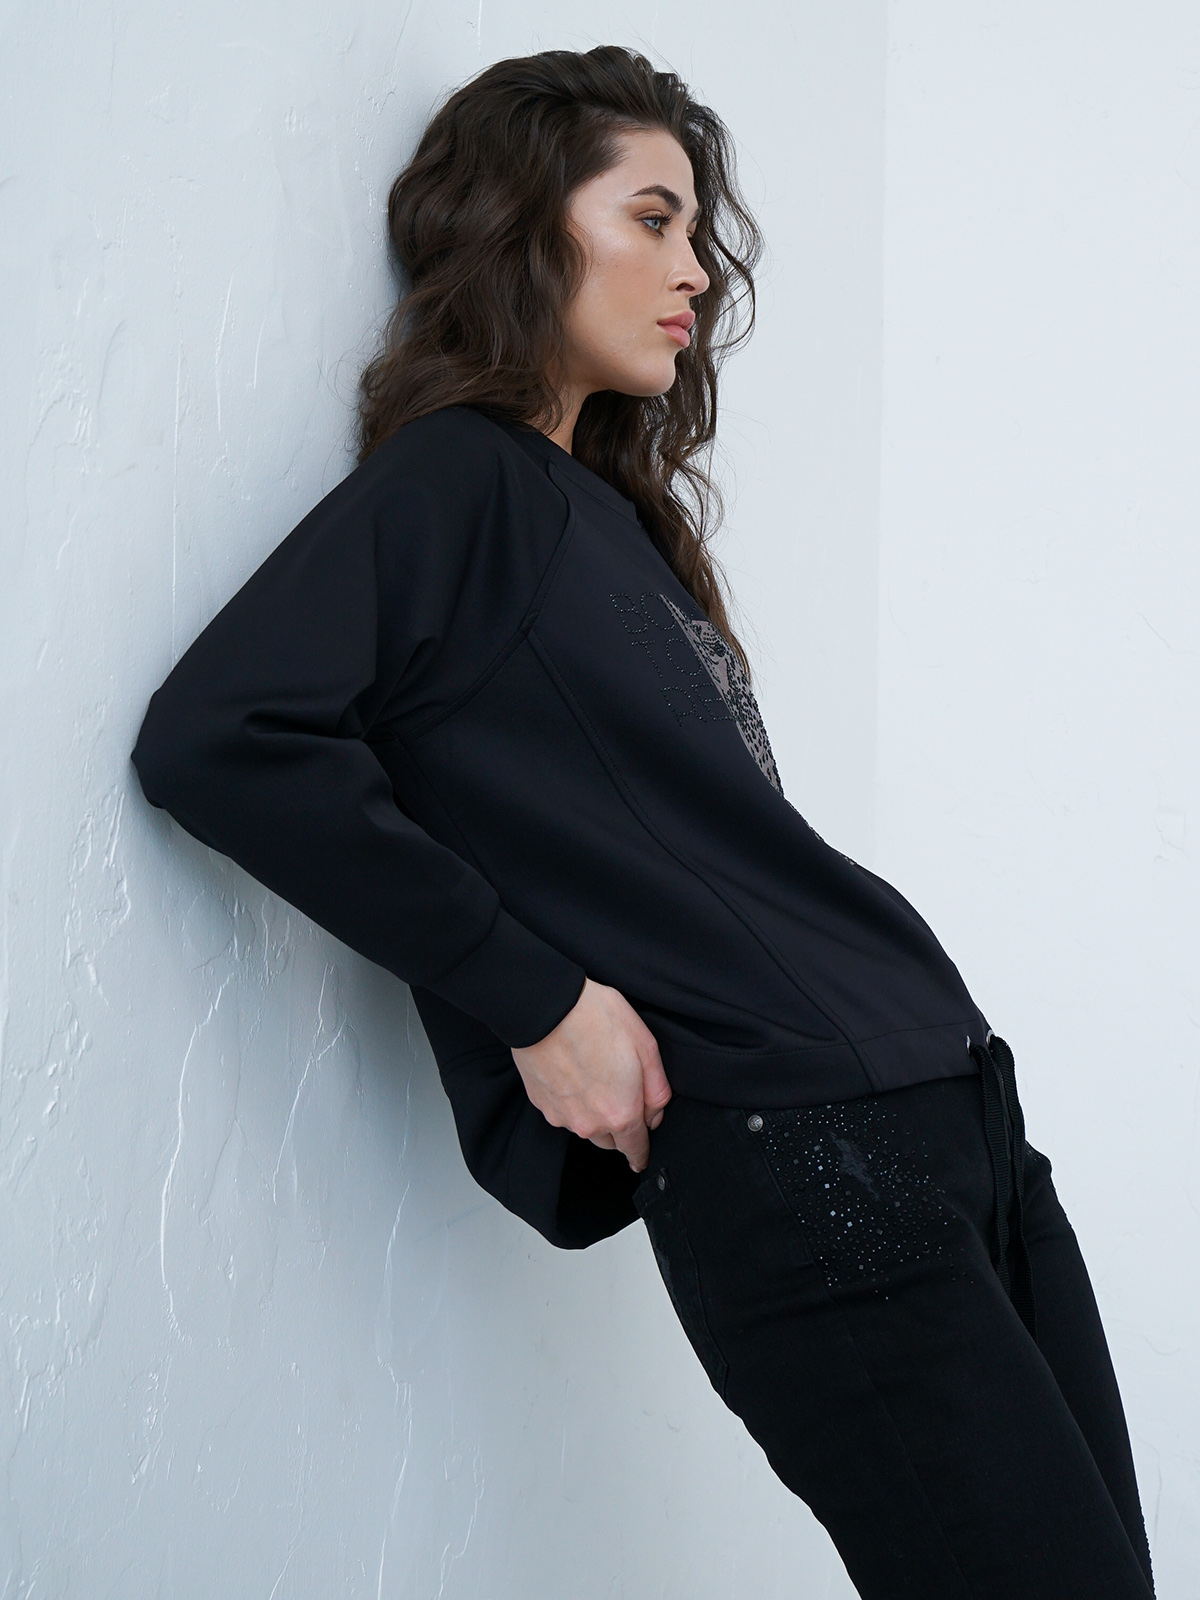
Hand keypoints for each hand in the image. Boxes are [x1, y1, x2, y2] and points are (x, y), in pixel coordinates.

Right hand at [511, 978, 671, 1172]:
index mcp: (621, 1113)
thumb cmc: (596, 1018)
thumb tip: (655, 1115)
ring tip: (592, 1075)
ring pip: (585, 1127)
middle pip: (610, 1141)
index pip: (635, 1149)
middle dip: (618, 1126)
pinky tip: (572, 1073)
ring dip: (593, 1114)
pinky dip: (570, 1102)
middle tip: (619, 1091)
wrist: (545, 1006)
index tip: (641, 1158)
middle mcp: (590, 1124)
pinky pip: (563, 1113)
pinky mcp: (541, 1105)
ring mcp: (562, 1116)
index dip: (641, 1154)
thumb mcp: (645, 1045)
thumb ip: (657, 1088)